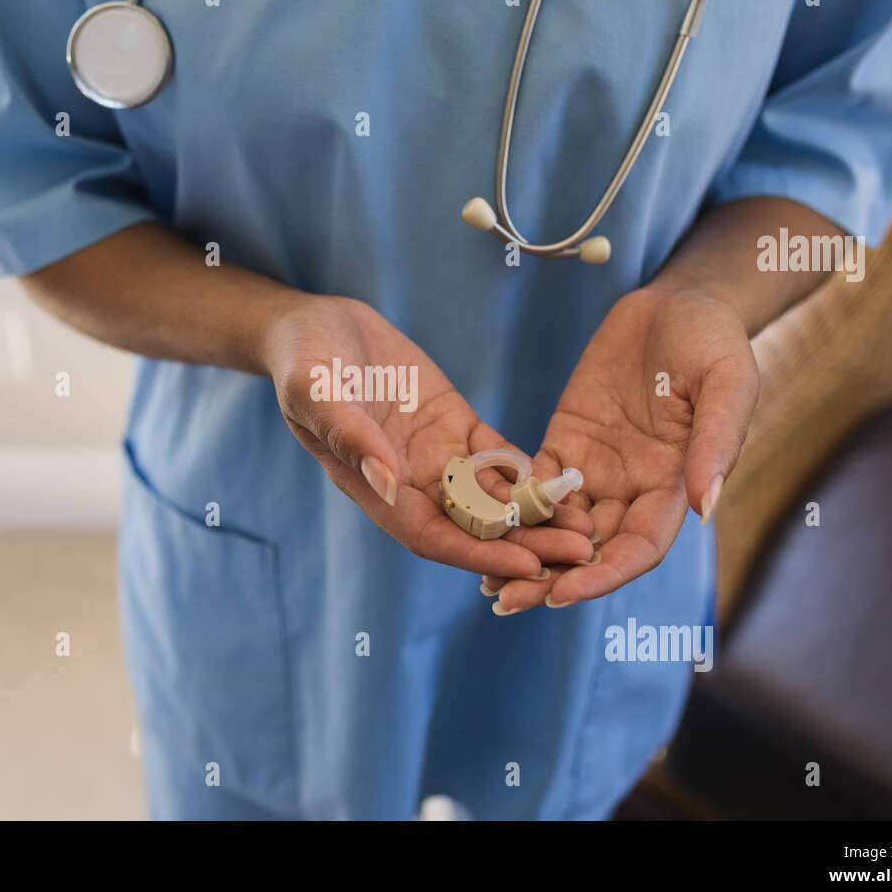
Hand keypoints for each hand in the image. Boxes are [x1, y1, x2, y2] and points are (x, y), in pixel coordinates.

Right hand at [262, 294, 595, 578]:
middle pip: (474, 528)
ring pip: (493, 498)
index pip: (433, 536)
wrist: (316, 325)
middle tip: (581, 552)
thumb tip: (388, 484)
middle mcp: (409, 482)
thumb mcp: (319, 392)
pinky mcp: (453, 425)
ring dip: (538, 515)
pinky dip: (528, 471)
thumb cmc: (304, 361)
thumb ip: (351, 438)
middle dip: (526, 544)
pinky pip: (496, 456)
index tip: (527, 566)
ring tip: (587, 524)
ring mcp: (434, 455)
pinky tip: (566, 480)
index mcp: (375, 487)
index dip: (480, 554)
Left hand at [484, 283, 757, 611]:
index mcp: (675, 483)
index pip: (639, 547)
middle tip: (505, 601)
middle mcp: (634, 486)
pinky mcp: (565, 440)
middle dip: (552, 577)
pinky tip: (477, 524)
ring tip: (483, 580)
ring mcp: (597, 466)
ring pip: (557, 524)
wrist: (676, 301)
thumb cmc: (712, 339)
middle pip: (591, 547)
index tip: (564, 593)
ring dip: (525, 552)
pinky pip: (534, 482)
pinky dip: (510, 506)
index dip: (604, 574)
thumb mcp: (727, 383)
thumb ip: (715, 443)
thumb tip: (705, 507)